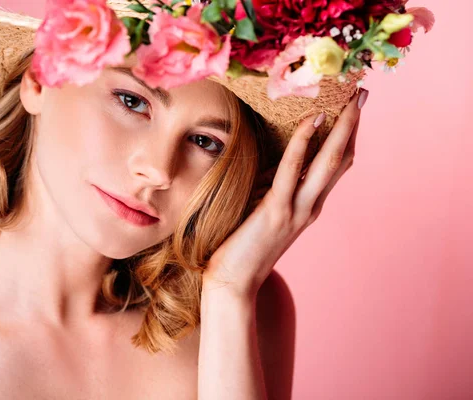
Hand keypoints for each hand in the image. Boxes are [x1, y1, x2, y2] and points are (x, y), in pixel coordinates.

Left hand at [203, 89, 367, 299]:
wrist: (233, 282)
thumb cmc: (242, 245)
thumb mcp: (263, 209)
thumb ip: (274, 186)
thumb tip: (273, 159)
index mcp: (309, 206)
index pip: (336, 165)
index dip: (346, 135)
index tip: (351, 107)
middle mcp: (311, 206)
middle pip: (341, 159)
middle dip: (353, 124)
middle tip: (362, 92)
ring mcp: (297, 209)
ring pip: (328, 162)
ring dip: (342, 127)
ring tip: (350, 98)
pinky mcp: (277, 210)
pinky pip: (293, 169)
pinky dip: (304, 142)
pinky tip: (313, 119)